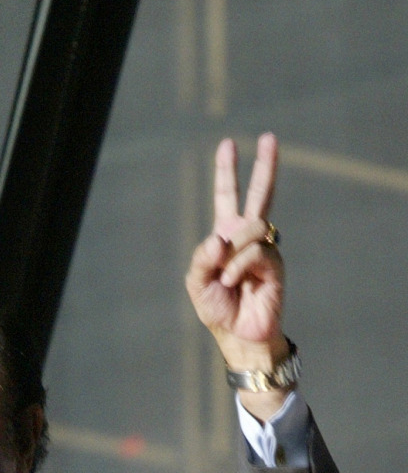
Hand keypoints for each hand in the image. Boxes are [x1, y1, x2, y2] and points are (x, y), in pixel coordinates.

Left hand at [185, 134, 290, 417]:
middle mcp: (248, 237)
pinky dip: (238, 267)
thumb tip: (222, 236)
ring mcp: (265, 248)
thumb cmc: (216, 307)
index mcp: (226, 236)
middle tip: (270, 137)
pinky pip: (255, 251)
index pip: (227, 197)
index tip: (228, 145)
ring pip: (249, 229)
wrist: (237, 334)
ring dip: (231, 254)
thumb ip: (202, 256)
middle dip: (264, 166)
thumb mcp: (197, 281)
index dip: (227, 172)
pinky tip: (234, 283)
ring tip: (226, 279)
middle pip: (258, 195)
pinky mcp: (275, 263)